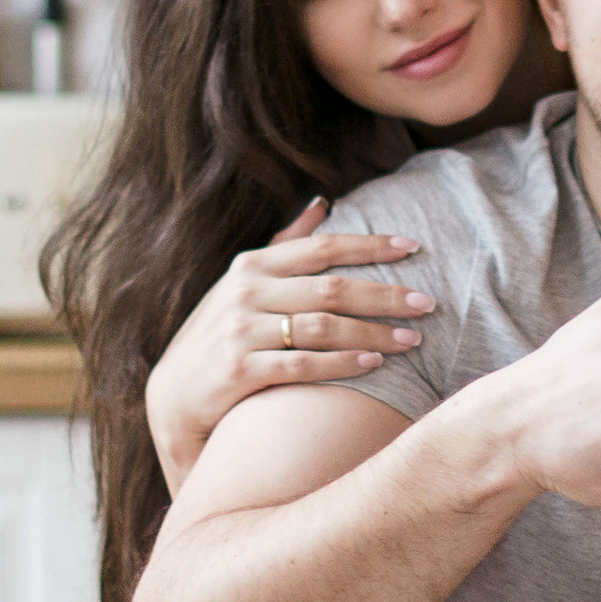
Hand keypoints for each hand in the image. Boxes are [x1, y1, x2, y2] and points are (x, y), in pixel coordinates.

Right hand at [144, 198, 435, 491]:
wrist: (174, 398)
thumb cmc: (221, 335)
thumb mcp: (243, 284)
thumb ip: (284, 245)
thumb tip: (323, 203)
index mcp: (252, 265)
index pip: (323, 248)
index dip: (371, 245)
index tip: (414, 247)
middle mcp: (246, 292)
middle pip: (333, 288)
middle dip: (386, 294)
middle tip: (427, 303)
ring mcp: (241, 330)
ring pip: (324, 327)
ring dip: (374, 333)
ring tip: (413, 340)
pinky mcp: (240, 370)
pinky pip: (303, 365)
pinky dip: (342, 365)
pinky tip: (374, 366)